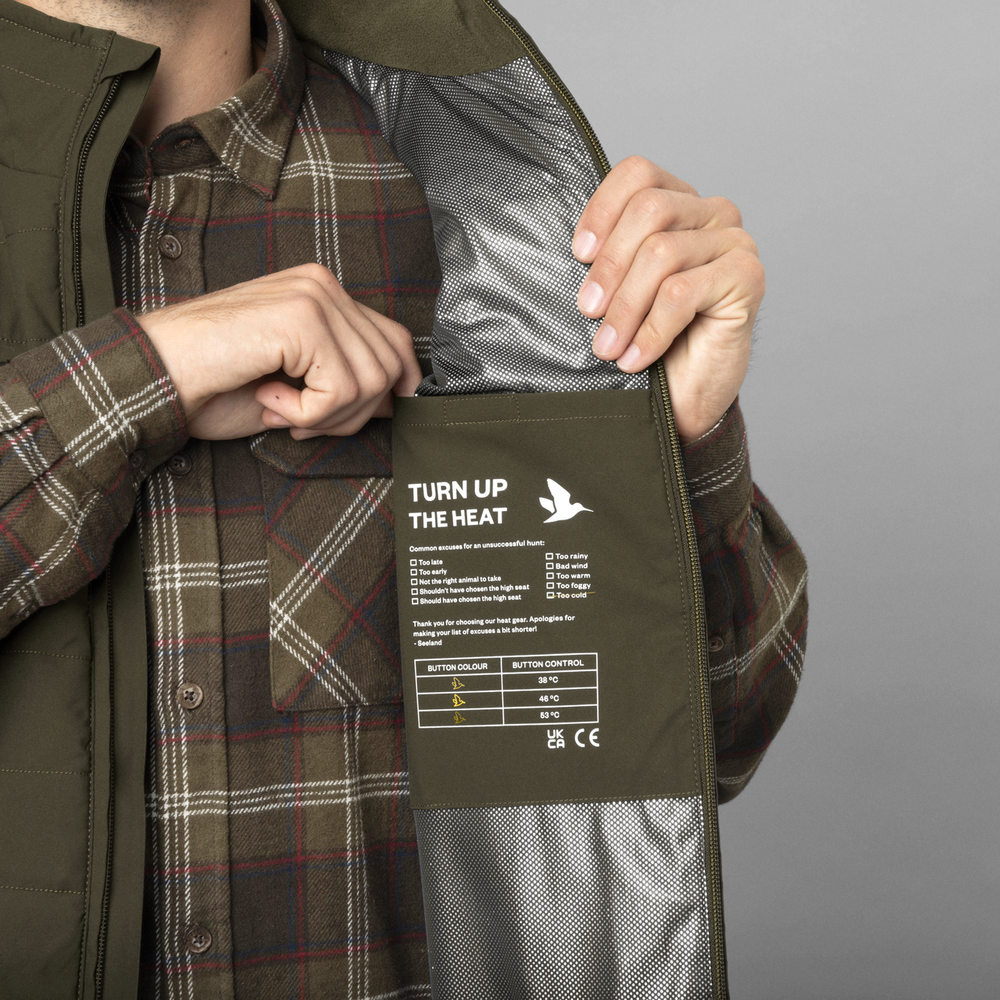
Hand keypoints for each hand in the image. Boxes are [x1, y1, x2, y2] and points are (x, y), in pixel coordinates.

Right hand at [138, 263, 420, 439]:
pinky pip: (340, 389)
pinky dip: (307, 415)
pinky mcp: (300, 319)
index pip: (395, 341)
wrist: (153, 378)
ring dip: (326, 417)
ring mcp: (312, 297)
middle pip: (390, 366)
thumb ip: (344, 379)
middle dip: (352, 414)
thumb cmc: (215, 384)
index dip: (393, 389)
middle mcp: (322, 286)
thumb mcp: (297, 383)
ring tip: (280, 409)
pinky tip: (269, 400)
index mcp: (323, 294)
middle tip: (301, 423)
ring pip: (371, 383)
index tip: (355, 419)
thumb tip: (395, 401)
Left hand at [573, 156, 763, 441]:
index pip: (638, 174)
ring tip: (607, 347)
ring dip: (625, 307)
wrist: (687, 397)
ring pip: (662, 253)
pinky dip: (651, 330)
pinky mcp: (748, 277)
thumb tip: (570, 248)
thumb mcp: (616, 291)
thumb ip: (604, 257)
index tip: (578, 255)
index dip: (602, 209)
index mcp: (678, 204)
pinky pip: (681, 293)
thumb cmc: (648, 341)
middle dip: (609, 266)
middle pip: (649, 210)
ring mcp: (734, 243)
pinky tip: (635, 358)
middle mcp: (711, 214)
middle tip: (588, 311)